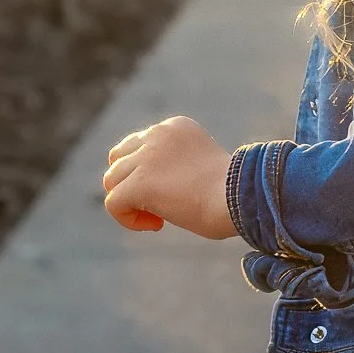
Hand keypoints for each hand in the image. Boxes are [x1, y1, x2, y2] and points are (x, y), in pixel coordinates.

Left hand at [102, 115, 238, 239]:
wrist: (241, 197)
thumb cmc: (233, 193)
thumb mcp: (201, 166)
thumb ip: (175, 166)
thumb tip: (153, 189)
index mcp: (174, 127)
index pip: (139, 145)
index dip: (147, 173)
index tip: (174, 193)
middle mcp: (157, 134)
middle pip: (118, 158)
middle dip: (129, 183)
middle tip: (156, 206)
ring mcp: (146, 157)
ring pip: (112, 181)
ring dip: (130, 203)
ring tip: (158, 219)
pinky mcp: (139, 183)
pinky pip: (113, 203)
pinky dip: (127, 219)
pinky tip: (154, 225)